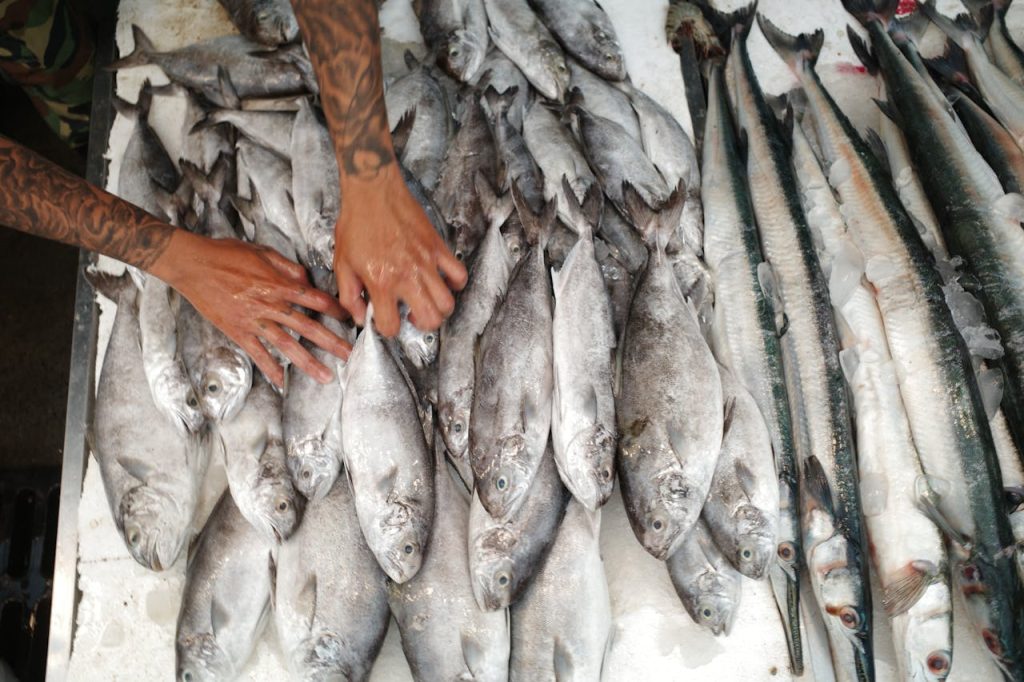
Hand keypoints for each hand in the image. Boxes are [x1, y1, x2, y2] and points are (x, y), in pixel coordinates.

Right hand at [151, 231, 350, 386]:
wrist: (193, 264)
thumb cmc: (227, 253)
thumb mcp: (263, 251)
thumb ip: (288, 267)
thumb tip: (306, 280)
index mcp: (279, 284)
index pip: (315, 299)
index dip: (335, 309)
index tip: (349, 318)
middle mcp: (271, 304)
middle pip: (308, 326)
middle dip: (332, 342)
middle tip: (350, 356)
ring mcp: (254, 320)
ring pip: (287, 344)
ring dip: (308, 362)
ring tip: (326, 376)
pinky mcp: (238, 331)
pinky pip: (257, 353)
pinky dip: (270, 368)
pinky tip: (282, 382)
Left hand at [333, 163, 467, 335]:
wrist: (372, 192)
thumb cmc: (356, 224)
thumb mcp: (342, 264)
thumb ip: (349, 296)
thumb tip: (359, 317)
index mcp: (381, 282)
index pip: (391, 325)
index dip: (387, 328)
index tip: (386, 320)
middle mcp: (407, 276)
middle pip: (430, 319)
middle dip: (421, 325)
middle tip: (412, 316)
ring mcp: (427, 262)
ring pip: (447, 303)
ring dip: (439, 309)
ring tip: (427, 302)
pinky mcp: (438, 248)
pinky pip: (459, 275)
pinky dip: (455, 284)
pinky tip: (442, 282)